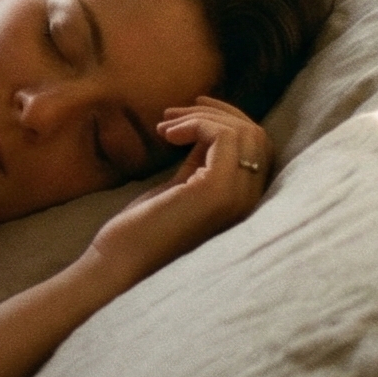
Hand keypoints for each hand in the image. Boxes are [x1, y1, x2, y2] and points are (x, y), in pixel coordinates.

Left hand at [88, 96, 272, 281]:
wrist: (119, 264)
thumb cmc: (143, 229)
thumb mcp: (179, 187)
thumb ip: (200, 163)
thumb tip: (206, 131)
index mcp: (243, 201)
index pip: (258, 148)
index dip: (228, 121)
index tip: (188, 113)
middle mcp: (249, 201)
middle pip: (257, 135)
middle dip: (216, 112)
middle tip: (173, 112)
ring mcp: (236, 197)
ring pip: (244, 132)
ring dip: (201, 116)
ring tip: (165, 124)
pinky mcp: (216, 191)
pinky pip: (223, 137)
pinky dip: (196, 124)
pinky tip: (167, 135)